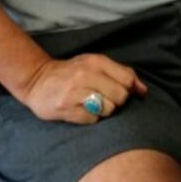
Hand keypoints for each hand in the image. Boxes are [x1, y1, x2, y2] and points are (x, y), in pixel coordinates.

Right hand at [18, 53, 146, 124]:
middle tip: (103, 99)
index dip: (128, 89)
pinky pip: (93, 119)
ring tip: (91, 104)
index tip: (120, 91)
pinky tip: (81, 110)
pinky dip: (90, 118)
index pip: (127, 79)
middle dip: (116, 101)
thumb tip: (143, 91)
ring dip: (104, 111)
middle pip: (121, 96)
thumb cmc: (72, 73)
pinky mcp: (66, 108)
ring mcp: (75, 91)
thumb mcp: (95, 65)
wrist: (37, 80)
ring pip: (109, 109)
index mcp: (96, 61)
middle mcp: (86, 74)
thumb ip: (121, 73)